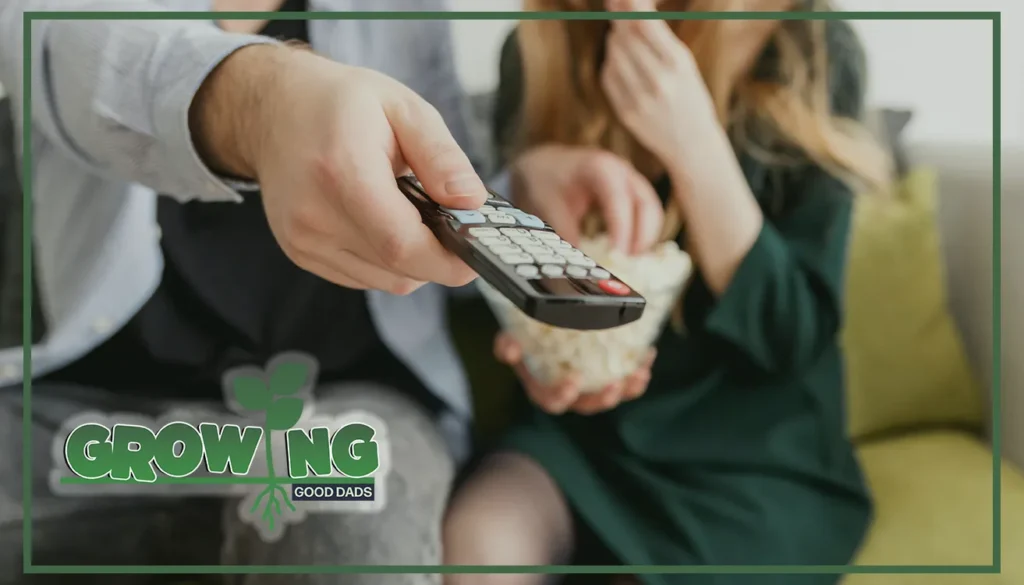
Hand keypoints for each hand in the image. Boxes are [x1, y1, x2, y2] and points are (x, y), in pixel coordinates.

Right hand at [192, 44, 487, 293]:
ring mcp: (303, 240)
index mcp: (342, 171)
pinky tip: (384, 221)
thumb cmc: (341, 104)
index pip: (401, 244)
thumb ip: (441, 156)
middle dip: (438, 258)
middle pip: (397, 269)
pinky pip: (363, 277)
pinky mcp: (301, 253)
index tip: (477, 252)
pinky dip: (386, 260)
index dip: (448, 260)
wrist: (273, 109)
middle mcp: (314, 215)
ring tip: (411, 213)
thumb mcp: (403, 108)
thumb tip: (472, 202)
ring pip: (384, 280)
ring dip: (412, 259)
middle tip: (455, 225)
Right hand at [494, 333, 656, 414]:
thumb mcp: (511, 338)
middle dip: (602, 399)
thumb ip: (506, 344)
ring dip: (627, 389)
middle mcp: (569, 394)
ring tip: (640, 374)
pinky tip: (649, 354)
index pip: (552, 402)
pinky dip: (639, 371)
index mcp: (543, 389)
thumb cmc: (525, 337)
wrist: (542, 329)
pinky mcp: (609, 376)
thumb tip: (509, 350)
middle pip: (587, 406)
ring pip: (611, 396)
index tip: (574, 382)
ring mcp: (591, 388)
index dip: (562, 396)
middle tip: (614, 386)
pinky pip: (627, 381)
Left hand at [511, 144, 663, 254]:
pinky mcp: (633, 193)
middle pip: (646, 204)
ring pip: (651, 210)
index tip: (618, 255)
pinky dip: (643, 233)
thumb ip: (565, 232)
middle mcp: (622, 172)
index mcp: (600, 168)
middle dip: (642, 236)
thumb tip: (579, 263)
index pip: (619, 199)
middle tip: (628, 262)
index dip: (622, 228)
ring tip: (629, 261)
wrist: (546, 164)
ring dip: (646, 237)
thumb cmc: (548, 180)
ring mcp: (631, 181)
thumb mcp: (549, 205)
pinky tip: (630, 252)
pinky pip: (647, 214)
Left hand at [601, 0, 721, 168]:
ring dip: (616, 41)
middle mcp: (658, 80)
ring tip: (627, 42)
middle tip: (617, 9)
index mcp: (678, 63)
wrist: (692, 144)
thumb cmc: (691, 96)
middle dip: (619, 19)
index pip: (643, 24)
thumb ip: (657, 37)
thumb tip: (629, 7)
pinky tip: (624, 65)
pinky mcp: (626, 112)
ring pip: (613, 53)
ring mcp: (640, 98)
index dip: (628, 6)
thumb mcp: (684, 64)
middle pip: (624, 36)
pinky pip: (608, 75)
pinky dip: (613, 64)